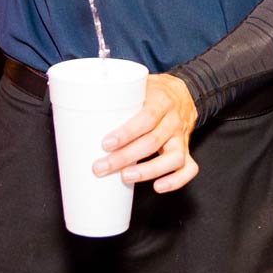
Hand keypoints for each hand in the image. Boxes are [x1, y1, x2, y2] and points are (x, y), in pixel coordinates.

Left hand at [93, 74, 198, 192]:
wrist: (183, 92)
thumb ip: (119, 95)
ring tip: (126, 177)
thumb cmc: (153, 92)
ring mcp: (181, 137)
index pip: (146, 118)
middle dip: (126, 157)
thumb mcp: (140, 86)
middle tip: (102, 167)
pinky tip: (158, 187)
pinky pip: (189, 168)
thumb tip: (82, 105)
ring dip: (149, 171)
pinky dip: (176, 181)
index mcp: (161, 101)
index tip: (106, 144)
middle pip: (153, 141)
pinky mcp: (186, 150)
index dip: (126, 133)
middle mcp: (173, 120)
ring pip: (174, 158)